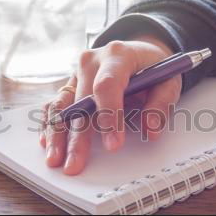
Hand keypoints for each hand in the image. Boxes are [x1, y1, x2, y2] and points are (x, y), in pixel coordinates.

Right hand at [40, 36, 181, 174]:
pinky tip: (47, 141)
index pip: (107, 86)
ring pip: (62, 105)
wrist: (138, 52)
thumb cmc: (151, 66)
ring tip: (55, 159)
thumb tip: (150, 129)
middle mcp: (92, 61)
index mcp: (118, 55)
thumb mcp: (168, 80)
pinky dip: (51, 123)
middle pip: (81, 102)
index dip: (109, 116)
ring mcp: (78, 73)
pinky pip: (56, 104)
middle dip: (79, 137)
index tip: (114, 144)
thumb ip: (161, 103)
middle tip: (76, 163)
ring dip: (58, 133)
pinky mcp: (71, 84)